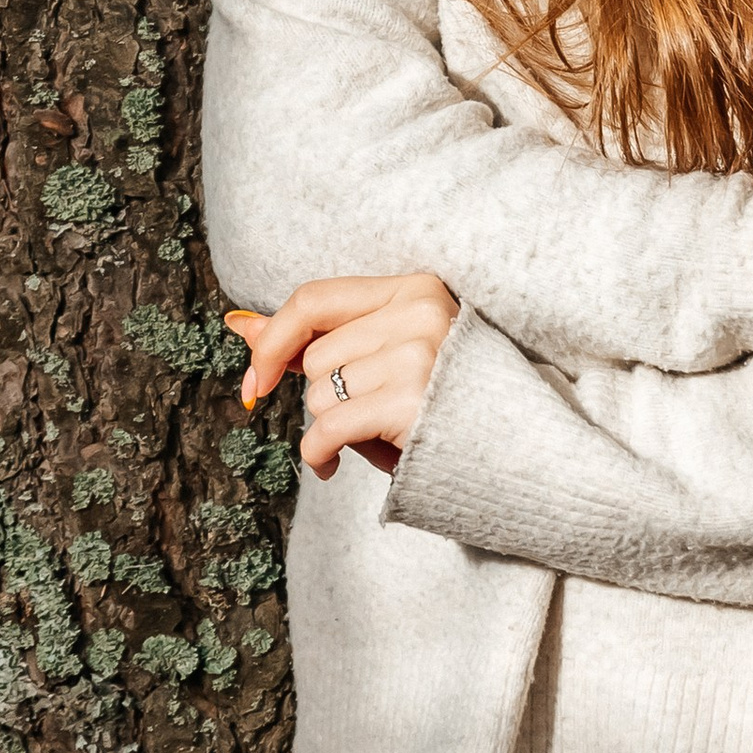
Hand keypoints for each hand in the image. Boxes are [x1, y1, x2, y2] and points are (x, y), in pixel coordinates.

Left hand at [227, 273, 462, 479]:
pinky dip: (318, 454)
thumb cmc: (439, 405)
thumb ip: (314, 338)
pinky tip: (333, 464)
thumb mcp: (382, 358)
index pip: (314, 299)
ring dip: (329, 425)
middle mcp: (419, 312)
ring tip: (373, 433)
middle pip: (314, 356)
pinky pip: (326, 429)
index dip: (272, 342)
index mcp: (415, 289)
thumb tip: (239, 324)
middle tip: (365, 413)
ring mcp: (419, 355)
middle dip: (323, 395)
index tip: (253, 383)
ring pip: (317, 394)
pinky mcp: (411, 401)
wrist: (513, 453)